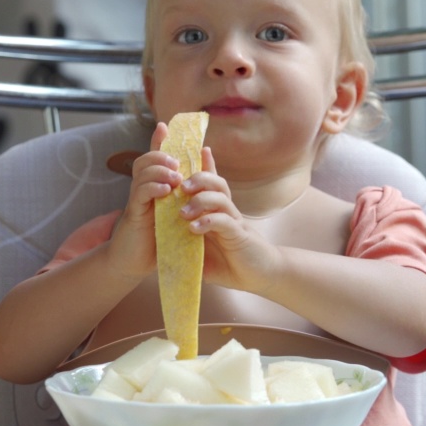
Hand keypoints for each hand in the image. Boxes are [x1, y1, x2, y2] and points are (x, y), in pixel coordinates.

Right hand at [106, 122, 178, 279]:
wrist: (134, 263)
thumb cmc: (157, 240)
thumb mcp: (174, 216)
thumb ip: (183, 200)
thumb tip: (197, 188)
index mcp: (152, 188)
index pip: (153, 159)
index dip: (157, 141)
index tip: (165, 126)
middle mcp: (142, 190)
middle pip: (145, 161)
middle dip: (160, 155)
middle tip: (176, 163)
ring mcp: (136, 201)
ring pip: (142, 173)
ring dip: (160, 170)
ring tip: (175, 177)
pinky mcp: (134, 214)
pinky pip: (140, 194)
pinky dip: (153, 188)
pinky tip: (165, 191)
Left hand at [178, 148, 280, 292]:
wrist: (260, 275)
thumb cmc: (230, 264)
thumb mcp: (203, 251)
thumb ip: (188, 243)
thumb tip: (164, 244)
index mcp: (218, 211)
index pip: (211, 184)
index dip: (205, 165)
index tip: (197, 150)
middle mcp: (227, 212)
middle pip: (216, 184)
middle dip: (198, 179)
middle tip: (180, 187)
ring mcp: (234, 221)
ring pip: (220, 198)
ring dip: (200, 201)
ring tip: (183, 213)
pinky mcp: (239, 235)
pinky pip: (224, 221)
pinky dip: (208, 221)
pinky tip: (194, 229)